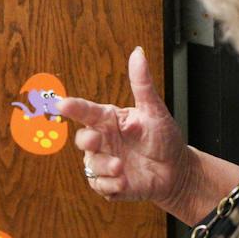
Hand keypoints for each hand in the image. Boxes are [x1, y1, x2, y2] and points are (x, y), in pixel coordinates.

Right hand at [58, 47, 190, 206]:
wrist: (177, 170)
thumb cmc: (165, 137)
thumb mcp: (154, 110)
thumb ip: (142, 83)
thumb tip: (137, 52)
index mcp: (110, 120)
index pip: (87, 111)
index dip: (74, 107)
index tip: (62, 103)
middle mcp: (103, 141)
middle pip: (82, 139)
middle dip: (87, 140)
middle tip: (99, 140)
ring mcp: (105, 163)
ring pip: (90, 165)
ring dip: (104, 166)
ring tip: (122, 167)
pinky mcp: (109, 184)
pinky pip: (99, 185)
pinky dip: (110, 185)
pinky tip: (125, 181)